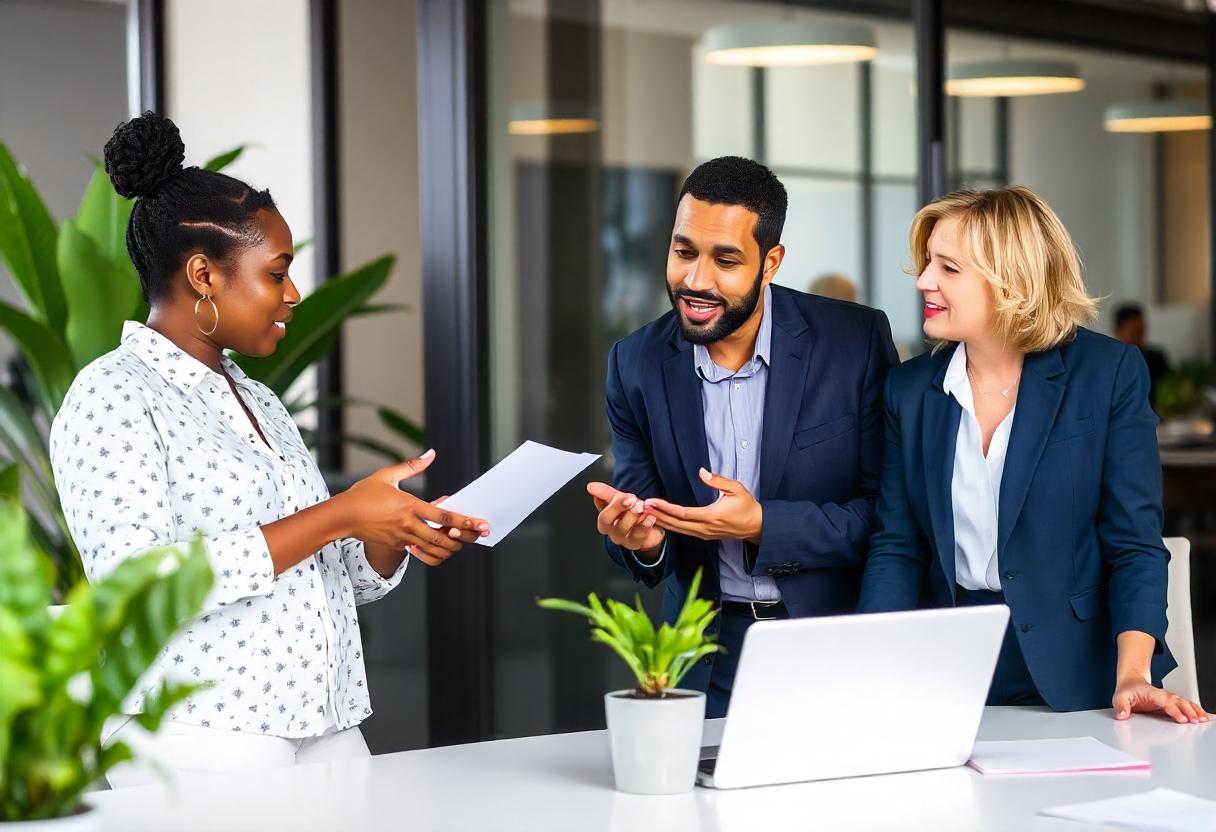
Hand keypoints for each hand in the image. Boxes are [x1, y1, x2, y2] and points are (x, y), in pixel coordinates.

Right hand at [340, 450, 488, 565]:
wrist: (341, 517)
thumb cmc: (363, 494)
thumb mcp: (386, 475)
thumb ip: (412, 466)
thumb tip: (431, 453)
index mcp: (409, 506)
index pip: (443, 516)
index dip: (465, 520)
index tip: (481, 523)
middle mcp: (408, 525)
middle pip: (443, 537)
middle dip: (465, 537)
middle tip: (480, 534)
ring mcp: (402, 538)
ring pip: (434, 550)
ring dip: (451, 547)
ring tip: (462, 539)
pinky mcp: (397, 546)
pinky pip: (421, 554)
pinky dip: (433, 553)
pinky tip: (437, 545)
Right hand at [587, 481, 664, 557]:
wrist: (647, 523)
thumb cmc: (629, 511)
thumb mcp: (618, 499)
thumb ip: (604, 492)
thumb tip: (590, 486)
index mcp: (605, 521)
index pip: (604, 516)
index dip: (615, 506)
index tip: (627, 496)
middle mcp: (612, 531)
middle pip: (614, 524)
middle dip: (625, 511)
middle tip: (635, 501)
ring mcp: (623, 539)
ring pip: (624, 530)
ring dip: (634, 517)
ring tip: (643, 508)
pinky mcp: (636, 543)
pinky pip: (639, 536)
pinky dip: (645, 526)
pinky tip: (650, 518)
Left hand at [641, 468, 761, 542]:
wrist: (757, 526)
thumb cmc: (748, 506)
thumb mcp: (736, 489)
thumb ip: (718, 480)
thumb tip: (702, 471)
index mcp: (711, 516)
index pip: (683, 513)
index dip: (665, 508)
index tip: (652, 501)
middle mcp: (705, 528)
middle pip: (676, 524)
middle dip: (657, 515)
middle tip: (641, 507)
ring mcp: (704, 534)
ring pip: (678, 530)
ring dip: (662, 522)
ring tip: (646, 513)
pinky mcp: (705, 536)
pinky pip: (684, 532)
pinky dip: (671, 526)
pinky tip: (661, 521)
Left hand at [1113, 675, 1209, 723]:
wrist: (1132, 683)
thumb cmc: (1127, 690)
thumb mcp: (1119, 697)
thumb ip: (1121, 706)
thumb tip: (1122, 715)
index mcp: (1151, 693)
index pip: (1164, 700)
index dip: (1173, 709)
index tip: (1181, 718)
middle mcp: (1162, 695)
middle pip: (1178, 701)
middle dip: (1188, 711)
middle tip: (1196, 721)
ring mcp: (1168, 699)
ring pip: (1185, 702)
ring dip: (1195, 710)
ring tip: (1204, 719)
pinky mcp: (1172, 703)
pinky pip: (1186, 705)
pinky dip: (1196, 710)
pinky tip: (1204, 716)